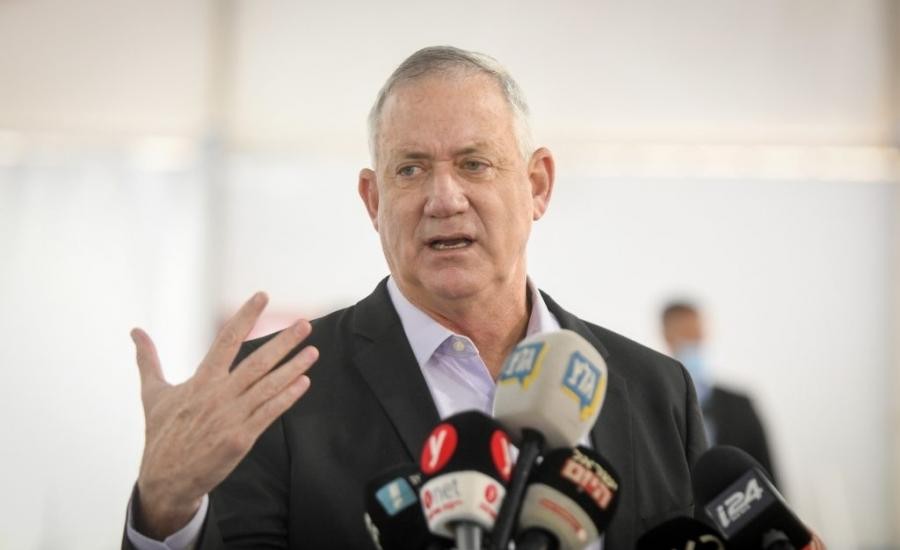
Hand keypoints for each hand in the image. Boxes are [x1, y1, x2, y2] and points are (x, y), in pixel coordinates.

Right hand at [131, 292, 317, 538]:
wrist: (165, 479)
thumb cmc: (161, 434)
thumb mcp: (153, 394)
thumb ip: (148, 360)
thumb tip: (135, 331)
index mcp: (200, 381)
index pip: (226, 340)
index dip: (246, 317)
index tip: (262, 297)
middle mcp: (218, 395)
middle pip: (257, 362)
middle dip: (284, 341)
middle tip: (305, 324)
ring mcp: (231, 417)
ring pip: (268, 386)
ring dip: (294, 367)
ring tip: (313, 351)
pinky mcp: (241, 438)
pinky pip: (269, 413)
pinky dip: (287, 397)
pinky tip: (304, 382)